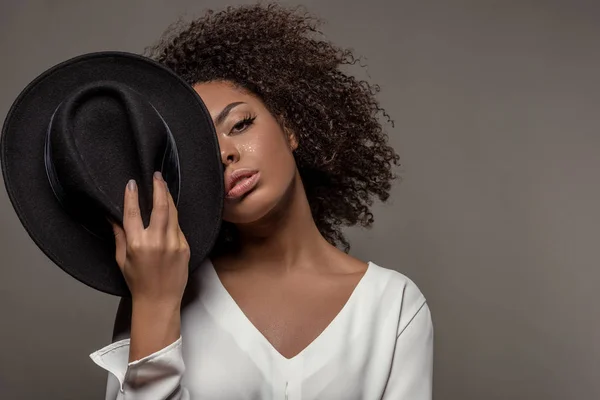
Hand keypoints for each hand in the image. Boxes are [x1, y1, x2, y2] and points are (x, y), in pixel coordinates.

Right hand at [111, 171, 189, 306]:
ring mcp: (174, 244)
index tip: (132, 183)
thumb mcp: (122, 259)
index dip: (132, 196)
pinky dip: (173, 217)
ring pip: (173, 213)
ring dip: (168, 198)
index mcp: (137, 244)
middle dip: (159, 188)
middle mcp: (157, 241)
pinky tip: (170, 210)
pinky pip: (179, 227)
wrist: (159, 300)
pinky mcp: (185, 247)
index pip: (133, 213)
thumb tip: (111, 215)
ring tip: (164, 187)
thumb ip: (119, 235)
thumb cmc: (138, 282)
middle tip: (157, 176)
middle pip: (160, 206)